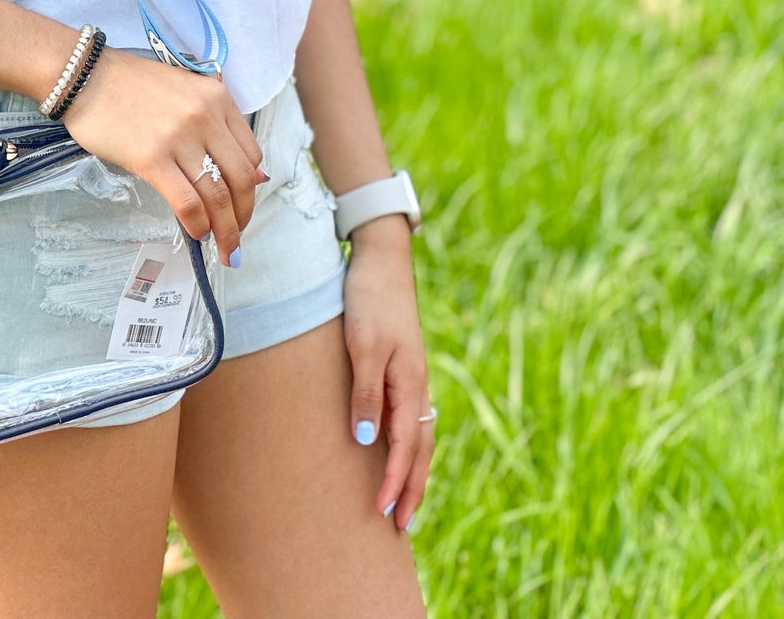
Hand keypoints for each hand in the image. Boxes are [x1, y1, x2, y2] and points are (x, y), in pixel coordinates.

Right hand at [60, 48, 267, 266]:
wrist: (86, 76)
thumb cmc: (133, 84)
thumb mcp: (186, 93)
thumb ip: (218, 126)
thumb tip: (253, 175)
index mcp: (218, 98)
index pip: (251, 154)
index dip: (251, 188)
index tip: (242, 205)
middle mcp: (205, 116)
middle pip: (240, 179)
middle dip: (243, 216)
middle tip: (236, 238)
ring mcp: (179, 138)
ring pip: (217, 195)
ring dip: (225, 230)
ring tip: (223, 249)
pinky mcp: (151, 158)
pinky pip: (187, 201)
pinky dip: (197, 224)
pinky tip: (196, 233)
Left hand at [341, 217, 432, 531]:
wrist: (380, 256)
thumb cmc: (368, 299)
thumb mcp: (363, 345)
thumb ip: (366, 394)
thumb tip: (366, 443)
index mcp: (410, 384)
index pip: (406, 447)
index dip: (394, 482)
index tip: (381, 514)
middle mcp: (416, 385)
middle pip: (420, 449)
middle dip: (411, 488)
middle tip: (399, 526)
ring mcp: (412, 375)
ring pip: (418, 435)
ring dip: (412, 470)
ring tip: (403, 500)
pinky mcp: (402, 365)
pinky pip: (410, 416)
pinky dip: (408, 443)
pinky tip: (396, 449)